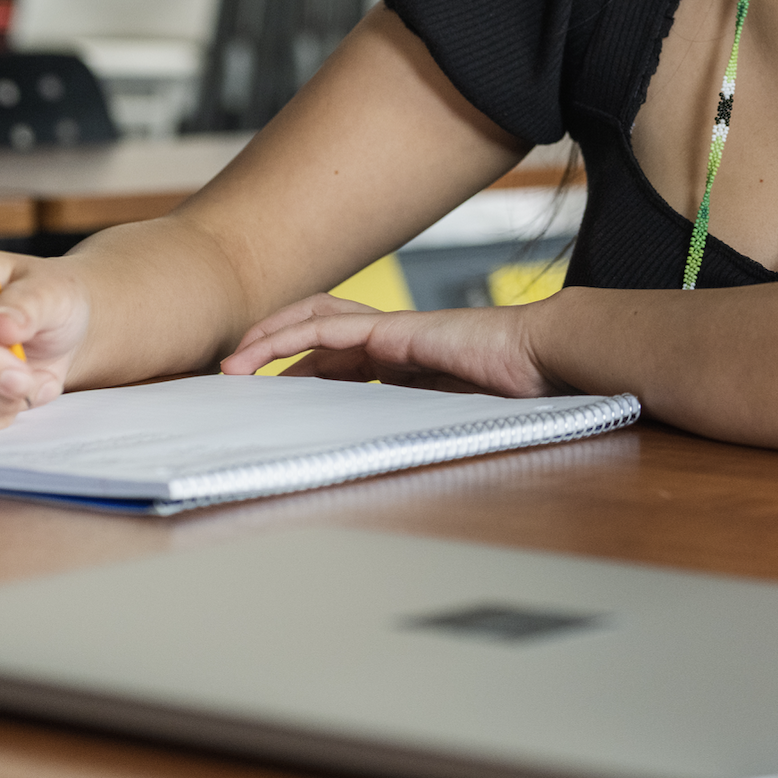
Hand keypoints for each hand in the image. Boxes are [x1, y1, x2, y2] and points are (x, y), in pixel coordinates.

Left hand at [220, 295, 567, 397]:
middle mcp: (393, 341)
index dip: (298, 372)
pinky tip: (262, 354)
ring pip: (315, 321)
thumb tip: (383, 456)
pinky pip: (329, 329)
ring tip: (235, 364)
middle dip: (273, 349)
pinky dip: (289, 336)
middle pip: (319, 333)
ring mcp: (392, 330)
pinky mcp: (394, 329)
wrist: (543, 358)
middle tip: (236, 376)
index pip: (338, 360)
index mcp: (407, 362)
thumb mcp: (454, 416)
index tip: (267, 395)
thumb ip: (421, 422)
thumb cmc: (516, 391)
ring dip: (270, 338)